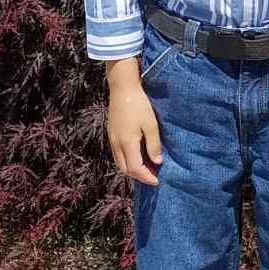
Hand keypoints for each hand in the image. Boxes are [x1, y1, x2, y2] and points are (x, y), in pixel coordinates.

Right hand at [106, 61, 162, 185]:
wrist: (122, 88)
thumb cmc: (139, 105)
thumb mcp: (151, 125)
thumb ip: (154, 145)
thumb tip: (157, 162)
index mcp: (127, 143)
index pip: (135, 169)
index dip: (146, 177)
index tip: (157, 181)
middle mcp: (116, 144)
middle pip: (125, 169)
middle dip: (139, 176)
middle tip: (153, 177)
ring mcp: (112, 139)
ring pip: (119, 163)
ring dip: (132, 170)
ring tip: (146, 169)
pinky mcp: (111, 134)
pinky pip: (117, 154)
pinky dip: (127, 161)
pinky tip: (136, 157)